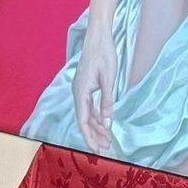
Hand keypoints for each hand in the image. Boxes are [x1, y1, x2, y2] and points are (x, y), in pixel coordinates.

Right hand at [73, 26, 117, 153]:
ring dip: (97, 127)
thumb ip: (107, 101)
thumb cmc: (104, 54)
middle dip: (95, 135)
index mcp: (80, 93)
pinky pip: (90, 106)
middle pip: (84, 120)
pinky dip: (97, 116)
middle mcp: (77, 94)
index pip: (83, 122)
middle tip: (107, 148)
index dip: (90, 137)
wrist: (98, 37)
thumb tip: (108, 122)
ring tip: (108, 139)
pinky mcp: (86, 87)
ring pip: (87, 114)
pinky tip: (105, 124)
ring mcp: (81, 91)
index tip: (98, 150)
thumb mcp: (109, 78)